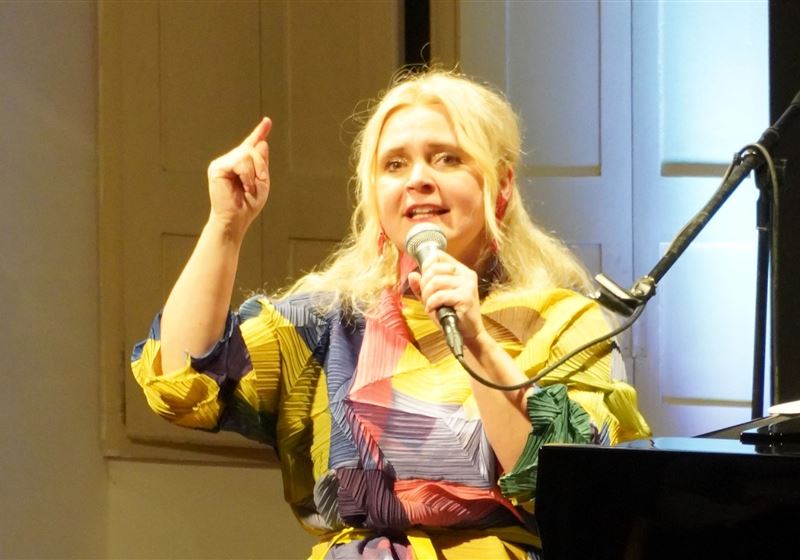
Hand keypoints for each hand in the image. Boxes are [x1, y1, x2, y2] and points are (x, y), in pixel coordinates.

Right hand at [206, 118, 271, 236]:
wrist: (236, 219)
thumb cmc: (248, 204)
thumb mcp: (263, 182)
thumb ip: (262, 163)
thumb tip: (262, 142)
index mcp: (242, 164)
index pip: (251, 145)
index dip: (259, 132)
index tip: (267, 121)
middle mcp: (231, 159)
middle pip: (253, 150)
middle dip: (260, 168)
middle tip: (253, 187)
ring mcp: (222, 162)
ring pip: (247, 154)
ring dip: (253, 174)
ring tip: (248, 188)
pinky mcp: (217, 167)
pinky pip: (240, 162)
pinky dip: (247, 175)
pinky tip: (244, 186)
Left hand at [407, 251, 485, 341]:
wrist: (468, 332)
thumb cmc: (452, 314)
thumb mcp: (434, 298)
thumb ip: (422, 286)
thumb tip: (412, 275)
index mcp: (460, 270)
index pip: (438, 255)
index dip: (426, 266)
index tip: (424, 281)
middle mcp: (466, 274)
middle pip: (434, 268)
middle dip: (424, 284)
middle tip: (426, 298)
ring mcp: (468, 285)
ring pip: (435, 282)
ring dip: (427, 295)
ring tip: (429, 305)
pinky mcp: (466, 297)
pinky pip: (440, 295)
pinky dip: (432, 303)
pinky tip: (433, 309)